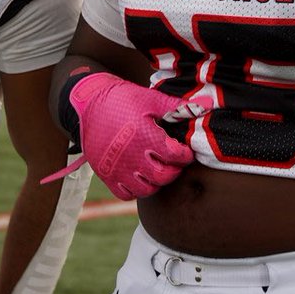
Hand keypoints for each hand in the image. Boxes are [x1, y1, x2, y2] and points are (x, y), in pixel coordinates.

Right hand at [66, 72, 206, 199]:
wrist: (88, 103)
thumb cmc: (122, 99)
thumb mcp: (150, 98)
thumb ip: (177, 106)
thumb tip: (206, 105)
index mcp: (144, 135)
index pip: (175, 155)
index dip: (185, 155)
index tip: (186, 151)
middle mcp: (131, 155)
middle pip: (163, 176)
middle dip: (174, 170)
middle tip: (175, 162)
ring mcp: (117, 167)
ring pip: (146, 189)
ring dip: (157, 182)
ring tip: (158, 170)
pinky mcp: (105, 174)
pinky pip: (125, 194)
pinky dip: (136, 190)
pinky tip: (140, 177)